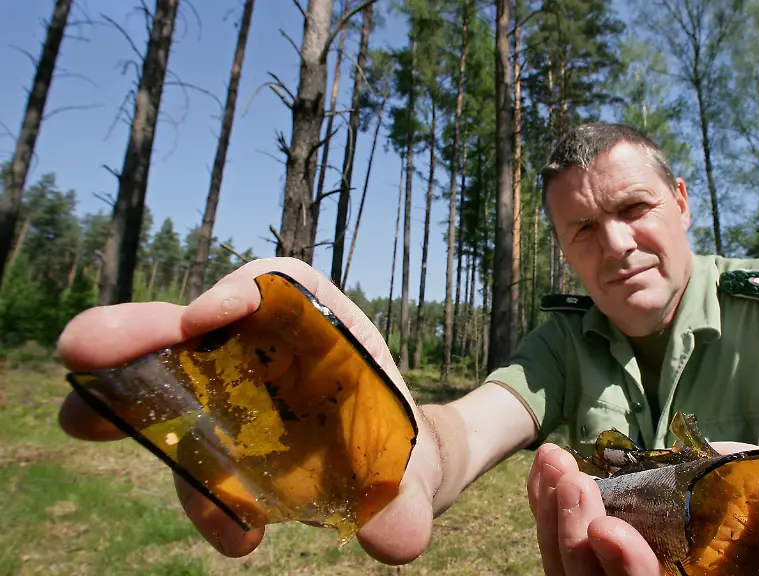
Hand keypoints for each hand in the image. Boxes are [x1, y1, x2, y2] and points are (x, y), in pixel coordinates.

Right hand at [57, 257, 440, 563]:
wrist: (387, 482)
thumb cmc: (397, 449)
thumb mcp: (414, 471)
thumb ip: (407, 497)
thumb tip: (397, 540)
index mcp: (323, 326)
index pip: (278, 286)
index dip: (237, 293)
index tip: (203, 321)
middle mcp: (267, 351)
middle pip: (197, 328)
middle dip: (138, 332)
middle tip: (79, 350)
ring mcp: (230, 392)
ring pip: (170, 386)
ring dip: (121, 403)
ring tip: (86, 422)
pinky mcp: (213, 438)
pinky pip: (191, 456)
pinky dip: (196, 491)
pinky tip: (233, 535)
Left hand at [527, 441, 758, 575]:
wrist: (753, 497)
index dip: (628, 572)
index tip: (609, 527)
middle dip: (575, 538)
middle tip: (571, 481)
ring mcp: (620, 574)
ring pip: (569, 569)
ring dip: (553, 517)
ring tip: (554, 463)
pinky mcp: (598, 554)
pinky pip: (560, 542)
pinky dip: (546, 506)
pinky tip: (544, 469)